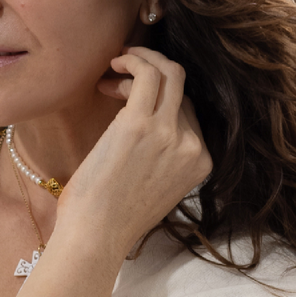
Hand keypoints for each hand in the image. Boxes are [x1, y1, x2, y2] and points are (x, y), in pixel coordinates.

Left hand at [58, 46, 212, 253]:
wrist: (95, 236)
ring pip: (170, 73)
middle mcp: (191, 145)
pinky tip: (114, 64)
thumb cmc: (113, 217)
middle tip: (119, 78)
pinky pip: (148, 74)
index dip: (160, 98)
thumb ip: (164, 157)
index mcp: (200, 162)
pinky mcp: (139, 124)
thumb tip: (147, 127)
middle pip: (181, 89)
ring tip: (115, 65)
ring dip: (143, 60)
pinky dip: (133, 60)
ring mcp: (169, 134)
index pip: (189, 112)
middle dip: (151, 75)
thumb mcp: (156, 186)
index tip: (127, 98)